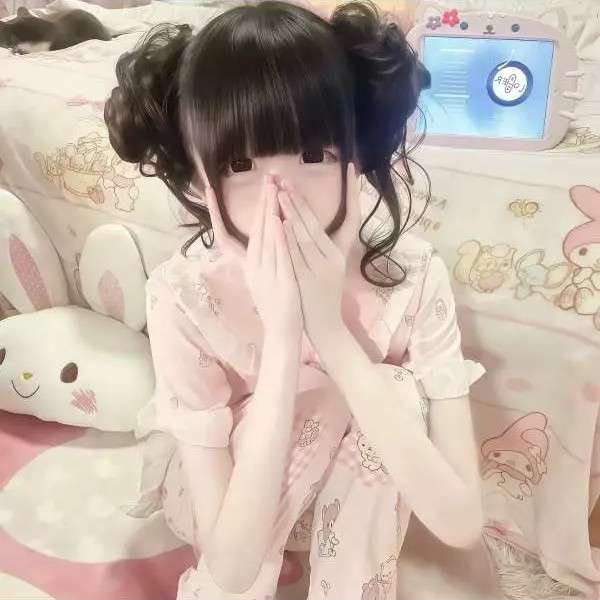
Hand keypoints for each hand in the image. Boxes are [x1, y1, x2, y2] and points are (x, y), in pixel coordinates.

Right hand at [203, 175, 302, 338]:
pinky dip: (279, 237)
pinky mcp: (281, 280)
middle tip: (265, 177)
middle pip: (254, 228)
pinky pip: (279, 255)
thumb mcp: (261, 279)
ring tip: (272, 188)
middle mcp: (252, 266)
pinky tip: (280, 220)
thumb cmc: (274, 304)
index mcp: (247, 265)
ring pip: (266, 238)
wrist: (281, 332)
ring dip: (269, 211)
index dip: (216, 211)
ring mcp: (265, 273)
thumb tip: (257, 238)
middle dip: (260, 201)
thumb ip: (258, 258)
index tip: (209, 189)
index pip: (226, 233)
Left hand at [278, 162, 360, 345]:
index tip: (350, 168)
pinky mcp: (304, 279)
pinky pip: (294, 255)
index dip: (352, 192)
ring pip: (305, 237)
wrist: (324, 325)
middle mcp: (332, 258)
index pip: (350, 217)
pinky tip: (279, 223)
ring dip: (292, 213)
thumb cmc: (325, 292)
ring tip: (281, 193)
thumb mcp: (331, 266)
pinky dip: (287, 237)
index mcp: (339, 253)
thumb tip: (310, 221)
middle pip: (315, 224)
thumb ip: (324, 244)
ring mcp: (318, 269)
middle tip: (287, 180)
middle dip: (300, 200)